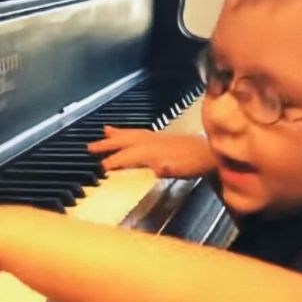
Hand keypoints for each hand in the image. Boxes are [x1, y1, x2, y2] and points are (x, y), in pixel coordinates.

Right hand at [87, 126, 214, 177]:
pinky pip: (138, 132)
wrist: (211, 153)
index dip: (115, 161)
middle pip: (125, 141)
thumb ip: (169, 168)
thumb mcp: (183, 169)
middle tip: (90, 147)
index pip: (129, 156)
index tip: (102, 167)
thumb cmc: (195, 164)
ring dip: (115, 134)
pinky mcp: (160, 137)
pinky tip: (124, 132)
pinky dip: (127, 131)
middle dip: (107, 144)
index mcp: (154, 150)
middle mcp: (152, 141)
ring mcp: (156, 137)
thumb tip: (157, 168)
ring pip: (131, 133)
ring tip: (103, 132)